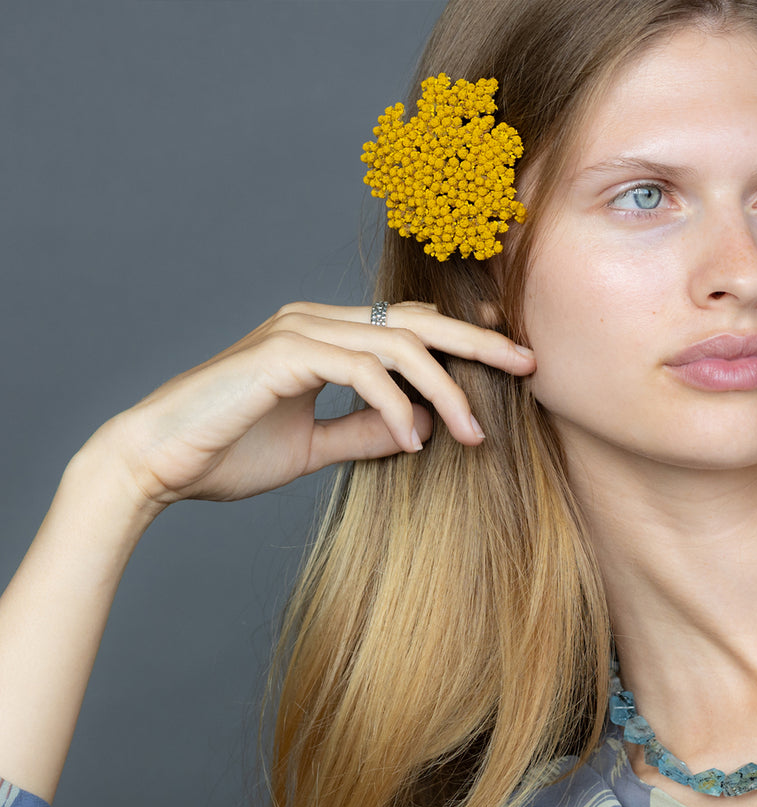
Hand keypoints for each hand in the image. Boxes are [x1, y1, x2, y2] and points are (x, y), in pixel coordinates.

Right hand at [91, 301, 534, 512]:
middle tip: (528, 365)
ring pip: (397, 343)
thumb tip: (418, 428)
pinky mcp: (283, 354)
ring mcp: (297, 331)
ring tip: (474, 434)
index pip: (404, 325)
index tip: (504, 355)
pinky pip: (362, 370)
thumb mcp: (314, 445)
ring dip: (445, 388)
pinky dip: (396, 406)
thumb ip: (363, 430)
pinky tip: (416, 441)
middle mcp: (313, 321)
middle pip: (415, 320)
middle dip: (478, 341)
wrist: (156, 463)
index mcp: (321, 336)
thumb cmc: (228, 452)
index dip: (459, 335)